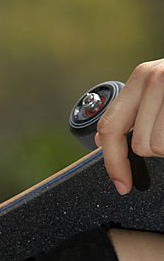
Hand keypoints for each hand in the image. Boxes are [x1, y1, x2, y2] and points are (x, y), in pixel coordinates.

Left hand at [95, 60, 163, 193]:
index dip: (113, 162)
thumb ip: (132, 111)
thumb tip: (102, 140)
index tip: (122, 183)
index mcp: (142, 77)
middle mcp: (157, 78)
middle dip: (158, 150)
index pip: (110, 127)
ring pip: (160, 146)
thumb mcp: (158, 88)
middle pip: (141, 144)